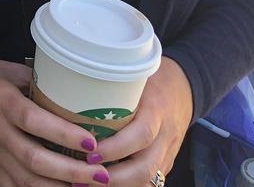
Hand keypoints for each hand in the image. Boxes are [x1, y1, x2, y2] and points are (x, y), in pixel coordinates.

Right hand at [0, 54, 111, 186]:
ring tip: (89, 186)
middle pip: (35, 159)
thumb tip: (73, 89)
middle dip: (72, 171)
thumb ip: (37, 81)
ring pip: (27, 180)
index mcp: (0, 101)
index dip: (64, 134)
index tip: (91, 141)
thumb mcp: (5, 68)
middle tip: (101, 173)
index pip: (35, 122)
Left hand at [93, 58, 192, 185]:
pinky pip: (150, 182)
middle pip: (145, 167)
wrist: (184, 88)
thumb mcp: (134, 77)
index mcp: (156, 109)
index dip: (116, 148)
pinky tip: (104, 185)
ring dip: (119, 186)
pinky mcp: (165, 164)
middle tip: (84, 176)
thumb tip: (69, 87)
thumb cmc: (150, 79)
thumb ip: (110, 86)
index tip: (90, 153)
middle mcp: (165, 135)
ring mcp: (167, 153)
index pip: (141, 134)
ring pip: (148, 180)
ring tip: (87, 184)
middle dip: (114, 178)